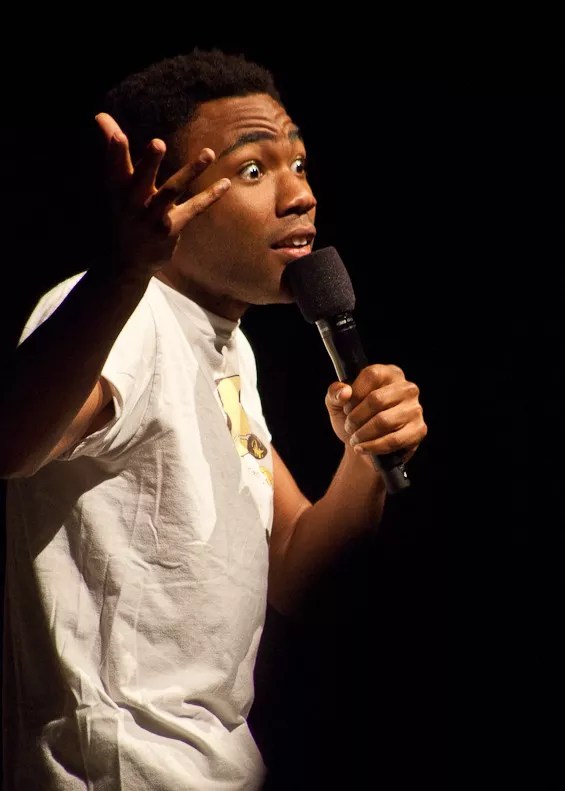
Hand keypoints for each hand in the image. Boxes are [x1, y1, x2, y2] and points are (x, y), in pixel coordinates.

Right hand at [95, 113, 230, 274]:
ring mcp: (152, 217)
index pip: (114, 165)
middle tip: (158, 143)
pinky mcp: (170, 229)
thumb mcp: (116, 184)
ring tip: (208, 152)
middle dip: (149, 162)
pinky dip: (210, 196)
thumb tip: (101, 115)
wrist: (127, 261)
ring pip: (172, 190)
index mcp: (118, 189)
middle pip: (141, 179)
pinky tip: (225, 183)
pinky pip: (193, 209)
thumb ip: (114, 150)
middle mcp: (133, 203)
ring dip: (191, 171)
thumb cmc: (124, 213)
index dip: (113, 149)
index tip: (112, 129)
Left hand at [325, 364, 426, 463]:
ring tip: (355, 439)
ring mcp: (415, 409)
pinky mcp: (419, 430)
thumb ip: (334, 392)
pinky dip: (373, 446)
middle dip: (356, 417)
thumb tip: (344, 392)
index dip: (355, 393)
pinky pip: (394, 440)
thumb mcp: (337, 403)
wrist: (363, 446)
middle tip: (349, 426)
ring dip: (363, 433)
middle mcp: (407, 388)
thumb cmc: (354, 419)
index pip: (372, 374)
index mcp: (389, 373)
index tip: (346, 408)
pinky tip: (362, 448)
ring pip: (384, 421)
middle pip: (377, 399)